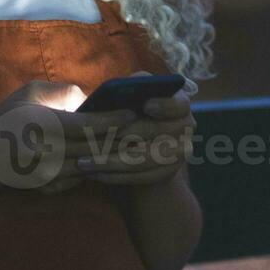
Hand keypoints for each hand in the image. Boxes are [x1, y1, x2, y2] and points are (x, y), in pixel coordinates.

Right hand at [0, 80, 138, 194]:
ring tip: (136, 144)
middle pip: (94, 147)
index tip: (132, 113)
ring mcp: (49, 174)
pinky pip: (82, 177)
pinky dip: (98, 168)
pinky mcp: (50, 187)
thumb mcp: (30, 93)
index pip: (86, 124)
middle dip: (121, 138)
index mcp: (42, 124)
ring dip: (114, 156)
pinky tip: (113, 159)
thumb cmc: (8, 117)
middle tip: (145, 129)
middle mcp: (47, 152)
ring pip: (92, 165)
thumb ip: (64, 93)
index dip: (112, 119)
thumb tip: (93, 100)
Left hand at [75, 70, 194, 186]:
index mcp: (180, 103)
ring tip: (83, 163)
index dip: (164, 105)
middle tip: (91, 140)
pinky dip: (116, 176)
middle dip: (121, 136)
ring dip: (111, 162)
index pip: (179, 104)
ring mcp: (181, 151)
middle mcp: (186, 126)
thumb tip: (114, 93)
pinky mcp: (169, 172)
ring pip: (145, 159)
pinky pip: (142, 177)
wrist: (141, 144)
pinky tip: (94, 174)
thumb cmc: (128, 112)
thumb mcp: (129, 98)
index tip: (146, 106)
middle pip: (157, 132)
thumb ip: (127, 92)